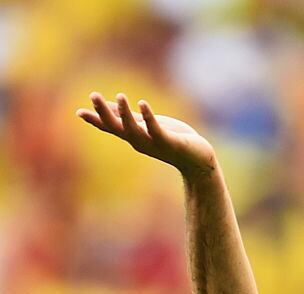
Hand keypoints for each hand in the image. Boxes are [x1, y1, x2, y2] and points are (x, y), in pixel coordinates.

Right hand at [77, 92, 216, 178]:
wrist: (197, 160)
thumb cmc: (172, 140)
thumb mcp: (147, 126)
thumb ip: (129, 117)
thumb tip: (109, 105)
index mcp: (133, 136)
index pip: (110, 128)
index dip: (95, 120)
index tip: (78, 112)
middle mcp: (140, 141)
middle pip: (116, 128)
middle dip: (103, 113)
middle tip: (92, 95)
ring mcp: (154, 143)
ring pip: (134, 130)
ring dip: (125, 113)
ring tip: (120, 96)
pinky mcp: (170, 142)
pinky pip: (156, 130)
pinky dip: (149, 118)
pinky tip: (143, 103)